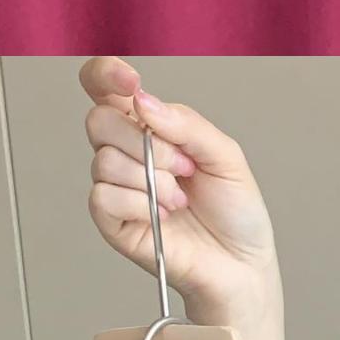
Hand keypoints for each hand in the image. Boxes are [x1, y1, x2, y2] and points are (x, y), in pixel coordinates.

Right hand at [80, 58, 284, 339]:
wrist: (241, 264)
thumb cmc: (236, 210)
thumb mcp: (225, 154)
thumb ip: (186, 124)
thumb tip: (143, 101)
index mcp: (150, 126)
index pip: (105, 87)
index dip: (106, 75)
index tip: (130, 82)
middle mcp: (127, 152)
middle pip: (98, 119)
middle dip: (145, 140)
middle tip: (184, 164)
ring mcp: (117, 188)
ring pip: (103, 160)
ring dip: (152, 178)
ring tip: (180, 198)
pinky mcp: (112, 223)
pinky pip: (103, 197)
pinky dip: (140, 205)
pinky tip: (163, 217)